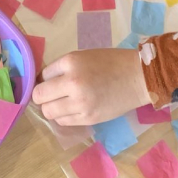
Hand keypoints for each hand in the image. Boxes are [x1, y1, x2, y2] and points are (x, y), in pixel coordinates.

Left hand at [31, 48, 150, 125]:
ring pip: (48, 112)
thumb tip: (44, 82)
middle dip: (42, 96)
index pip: (43, 75)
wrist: (137, 77)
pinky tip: (73, 109)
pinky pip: (63, 121)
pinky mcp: (88, 118)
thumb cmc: (111, 62)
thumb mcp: (84, 56)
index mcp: (71, 61)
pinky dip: (64, 116)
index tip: (53, 81)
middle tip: (51, 95)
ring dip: (52, 108)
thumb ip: (64, 68)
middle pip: (40, 95)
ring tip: (63, 103)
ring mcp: (80, 103)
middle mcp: (72, 82)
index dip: (46, 79)